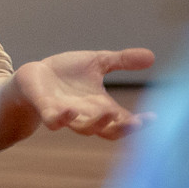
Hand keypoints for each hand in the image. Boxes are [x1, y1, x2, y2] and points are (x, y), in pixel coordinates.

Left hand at [13, 48, 154, 138]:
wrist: (34, 76)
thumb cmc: (66, 74)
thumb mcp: (98, 62)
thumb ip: (122, 61)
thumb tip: (152, 56)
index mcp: (101, 107)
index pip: (123, 121)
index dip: (139, 123)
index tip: (155, 118)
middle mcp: (86, 116)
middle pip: (107, 131)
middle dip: (121, 128)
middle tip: (134, 122)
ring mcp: (66, 115)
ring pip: (84, 128)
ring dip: (96, 124)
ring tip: (109, 113)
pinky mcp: (46, 110)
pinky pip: (54, 121)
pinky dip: (61, 119)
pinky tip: (70, 112)